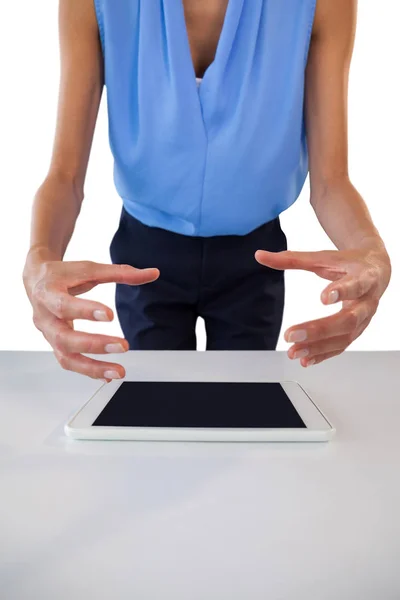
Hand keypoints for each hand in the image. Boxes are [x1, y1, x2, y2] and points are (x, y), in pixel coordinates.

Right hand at [23, 256, 158, 381]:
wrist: (37, 281)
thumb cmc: (63, 275)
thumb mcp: (90, 269)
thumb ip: (121, 273)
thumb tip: (153, 273)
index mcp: (48, 293)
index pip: (64, 305)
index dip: (85, 311)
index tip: (110, 315)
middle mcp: (45, 317)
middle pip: (64, 338)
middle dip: (94, 344)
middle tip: (122, 346)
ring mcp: (48, 335)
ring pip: (65, 358)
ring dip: (92, 368)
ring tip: (119, 371)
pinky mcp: (55, 346)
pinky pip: (70, 363)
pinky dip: (89, 371)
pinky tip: (108, 376)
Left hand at [255, 243, 390, 366]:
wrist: (376, 271)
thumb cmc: (349, 263)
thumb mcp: (322, 257)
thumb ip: (291, 259)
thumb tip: (260, 256)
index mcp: (363, 277)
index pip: (355, 285)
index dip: (341, 291)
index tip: (323, 297)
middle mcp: (367, 301)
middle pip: (348, 320)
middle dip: (320, 330)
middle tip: (293, 335)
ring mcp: (364, 319)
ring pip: (345, 338)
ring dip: (318, 347)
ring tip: (295, 352)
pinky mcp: (357, 331)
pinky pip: (341, 346)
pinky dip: (323, 355)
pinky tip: (306, 359)